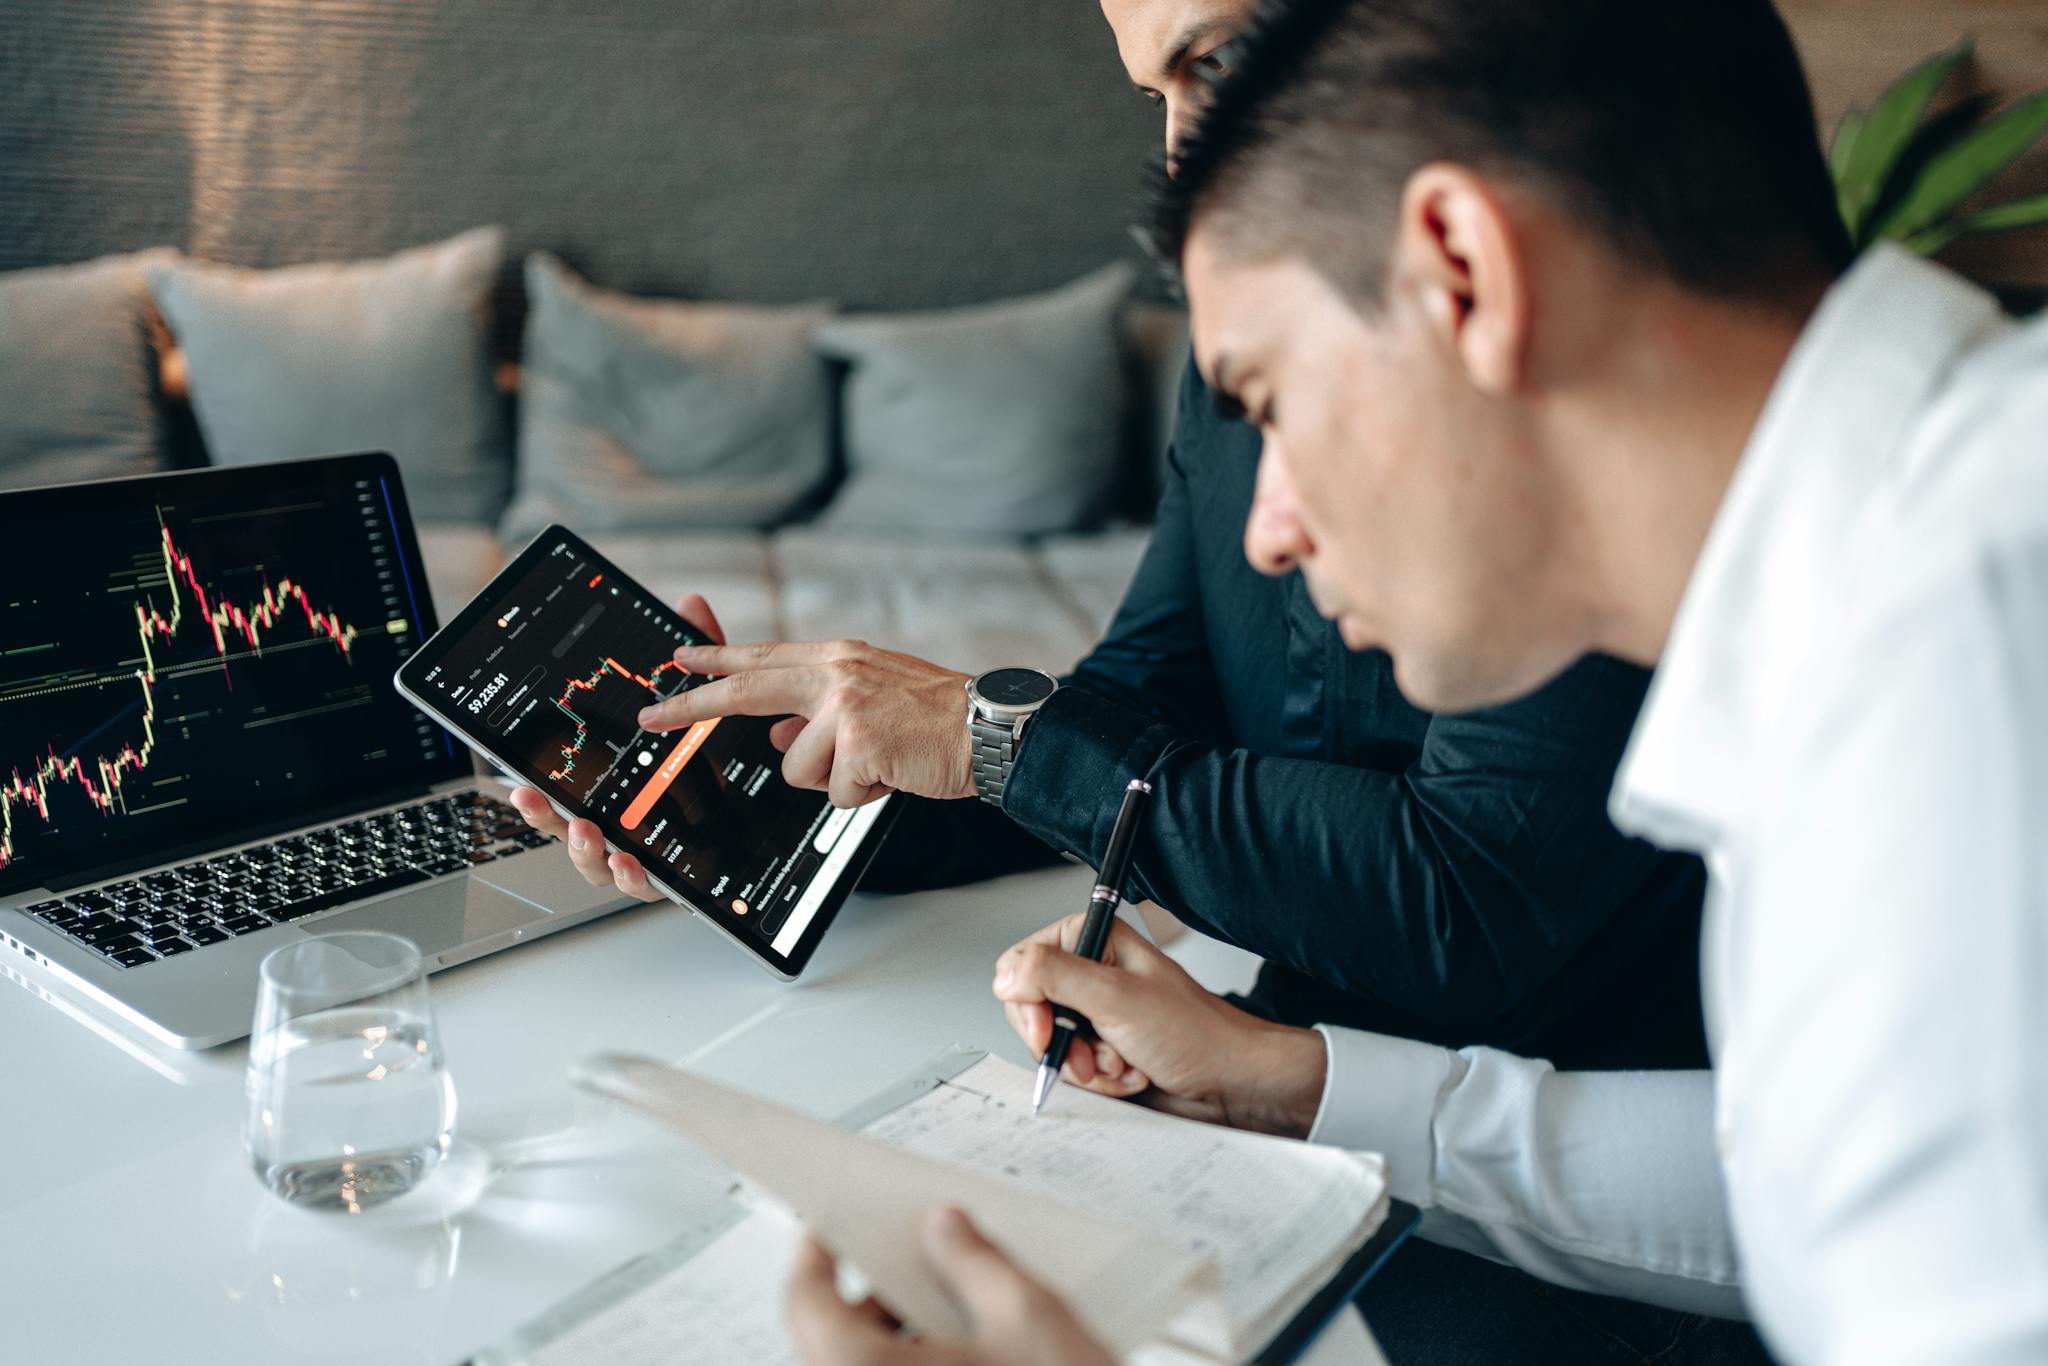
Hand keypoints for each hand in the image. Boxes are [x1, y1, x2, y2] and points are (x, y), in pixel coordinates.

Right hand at [506, 592, 726, 902]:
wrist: (778, 812)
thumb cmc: (729, 757)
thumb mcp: (715, 702)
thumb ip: (703, 658)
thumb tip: (690, 605)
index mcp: (619, 787)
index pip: (567, 791)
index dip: (539, 791)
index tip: (518, 781)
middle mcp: (624, 825)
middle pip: (569, 830)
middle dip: (547, 819)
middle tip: (536, 800)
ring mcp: (648, 853)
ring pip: (598, 867)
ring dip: (584, 852)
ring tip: (588, 833)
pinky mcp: (679, 876)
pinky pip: (649, 887)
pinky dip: (633, 878)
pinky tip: (629, 863)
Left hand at [636, 638, 975, 808]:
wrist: (992, 731)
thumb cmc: (938, 720)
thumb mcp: (874, 700)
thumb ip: (823, 712)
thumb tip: (780, 735)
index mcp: (839, 658)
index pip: (763, 656)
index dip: (716, 659)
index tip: (677, 658)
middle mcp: (836, 672)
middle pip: (746, 690)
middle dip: (692, 706)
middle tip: (652, 716)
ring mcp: (846, 706)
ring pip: (796, 767)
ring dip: (834, 781)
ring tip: (880, 764)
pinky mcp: (860, 743)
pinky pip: (835, 792)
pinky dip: (864, 796)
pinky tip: (894, 775)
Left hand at [786, 1206, 1113, 1365]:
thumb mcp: (1027, 1316)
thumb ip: (976, 1261)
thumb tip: (949, 1231)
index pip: (806, 1303)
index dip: (820, 1254)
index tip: (833, 1229)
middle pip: (836, 1342)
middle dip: (881, 1299)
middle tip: (922, 1267)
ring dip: (901, 1341)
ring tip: (962, 1315)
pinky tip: (973, 1356)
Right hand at [993, 916, 1326, 1136]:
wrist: (1232, 1081)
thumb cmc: (1194, 1033)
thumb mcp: (1117, 998)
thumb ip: (1054, 977)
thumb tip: (1005, 974)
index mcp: (1094, 941)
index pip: (1021, 964)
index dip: (1029, 1003)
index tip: (1050, 1029)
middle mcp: (1093, 972)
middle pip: (1031, 1010)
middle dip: (1064, 1042)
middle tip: (1093, 1054)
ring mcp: (1098, 1012)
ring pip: (1054, 1046)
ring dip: (1089, 1066)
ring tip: (1125, 1063)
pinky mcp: (1105, 1047)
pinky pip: (1076, 1069)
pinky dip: (1103, 1080)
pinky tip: (1134, 1074)